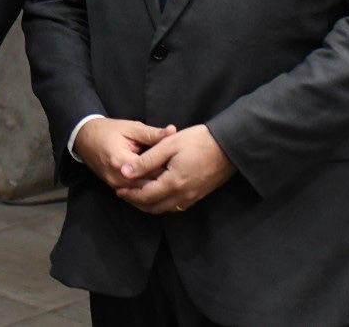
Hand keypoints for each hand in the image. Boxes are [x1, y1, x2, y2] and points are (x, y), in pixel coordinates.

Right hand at [73, 117, 176, 189]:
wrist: (83, 137)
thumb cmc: (107, 130)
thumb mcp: (131, 128)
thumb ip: (152, 133)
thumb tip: (173, 132)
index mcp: (123, 162)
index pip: (151, 172)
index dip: (168, 169)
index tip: (181, 164)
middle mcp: (119, 178)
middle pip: (148, 188)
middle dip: (164, 182)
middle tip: (181, 176)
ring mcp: (115, 186)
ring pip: (142, 196)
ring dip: (157, 190)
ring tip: (173, 183)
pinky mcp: (115, 188)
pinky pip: (134, 196)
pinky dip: (147, 194)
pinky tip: (159, 189)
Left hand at [114, 124, 235, 213]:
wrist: (230, 146)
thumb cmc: (198, 141)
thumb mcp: (168, 145)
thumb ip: (146, 161)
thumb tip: (125, 172)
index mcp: (173, 183)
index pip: (145, 196)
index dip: (130, 194)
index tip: (118, 189)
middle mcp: (183, 195)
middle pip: (154, 207)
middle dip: (137, 202)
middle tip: (125, 194)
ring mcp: (193, 197)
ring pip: (166, 208)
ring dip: (150, 204)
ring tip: (138, 193)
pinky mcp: (200, 195)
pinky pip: (177, 206)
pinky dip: (163, 203)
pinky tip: (159, 192)